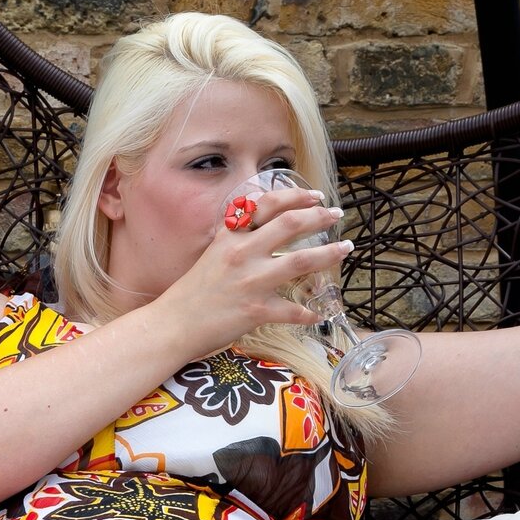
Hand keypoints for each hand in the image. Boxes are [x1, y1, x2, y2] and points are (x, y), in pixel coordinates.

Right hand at [151, 187, 345, 356]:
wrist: (175, 323)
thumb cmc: (194, 290)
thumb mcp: (214, 253)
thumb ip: (239, 238)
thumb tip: (267, 228)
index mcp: (231, 236)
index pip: (267, 204)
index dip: (295, 196)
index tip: (316, 196)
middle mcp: (243, 253)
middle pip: (290, 225)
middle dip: (320, 217)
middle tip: (337, 215)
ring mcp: (251, 281)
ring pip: (300, 262)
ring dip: (328, 254)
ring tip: (345, 248)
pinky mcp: (256, 310)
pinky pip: (292, 310)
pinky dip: (308, 313)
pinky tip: (318, 313)